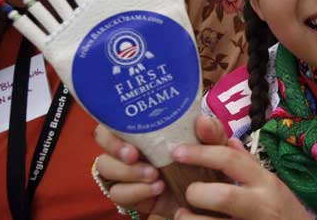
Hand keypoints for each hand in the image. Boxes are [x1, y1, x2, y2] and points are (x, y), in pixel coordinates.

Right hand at [93, 115, 229, 217]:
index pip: (117, 117)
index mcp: (147, 128)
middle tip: (134, 155)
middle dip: (114, 147)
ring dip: (127, 172)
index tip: (132, 138)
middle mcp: (132, 146)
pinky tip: (157, 188)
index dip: (115, 123)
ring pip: (105, 167)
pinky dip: (135, 191)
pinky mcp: (130, 194)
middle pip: (102, 140)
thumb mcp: (214, 146)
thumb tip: (202, 121)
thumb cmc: (207, 164)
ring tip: (154, 175)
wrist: (209, 198)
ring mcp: (128, 172)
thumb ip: (211, 133)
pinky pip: (117, 193)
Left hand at [171, 135, 311, 219]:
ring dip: (189, 219)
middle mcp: (261, 206)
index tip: (177, 151)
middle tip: (188, 193)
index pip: (230, 160)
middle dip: (197, 192)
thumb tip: (228, 140)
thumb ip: (247, 162)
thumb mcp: (272, 184)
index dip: (200, 153)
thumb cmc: (284, 211)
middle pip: (223, 196)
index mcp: (265, 182)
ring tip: (183, 215)